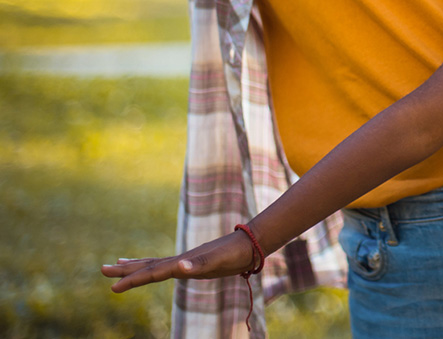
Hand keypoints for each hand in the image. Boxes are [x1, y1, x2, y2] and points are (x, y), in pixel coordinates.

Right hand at [101, 230, 256, 292]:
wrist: (250, 244)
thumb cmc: (234, 253)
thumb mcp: (216, 261)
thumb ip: (197, 265)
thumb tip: (178, 267)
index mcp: (181, 262)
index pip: (151, 273)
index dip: (132, 280)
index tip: (112, 287)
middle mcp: (180, 261)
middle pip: (147, 265)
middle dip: (125, 270)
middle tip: (102, 269)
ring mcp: (186, 261)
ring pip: (155, 264)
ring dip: (136, 266)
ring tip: (117, 264)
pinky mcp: (194, 264)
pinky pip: (168, 268)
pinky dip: (156, 268)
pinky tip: (155, 269)